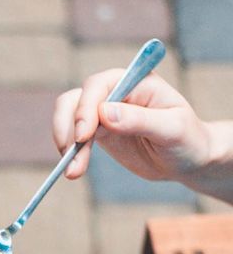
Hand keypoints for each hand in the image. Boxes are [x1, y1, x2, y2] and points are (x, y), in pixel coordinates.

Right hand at [52, 70, 216, 184]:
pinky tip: (74, 170)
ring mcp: (104, 112)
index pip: (99, 85)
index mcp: (137, 81)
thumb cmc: (188, 140)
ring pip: (68, 118)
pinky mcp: (98, 132)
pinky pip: (73, 138)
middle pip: (75, 99)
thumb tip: (104, 113)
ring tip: (72, 172)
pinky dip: (70, 154)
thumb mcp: (171, 129)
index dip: (86, 108)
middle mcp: (117, 91)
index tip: (83, 136)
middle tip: (70, 157)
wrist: (187, 160)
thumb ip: (139, 119)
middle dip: (68, 128)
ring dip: (65, 144)